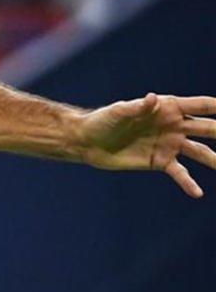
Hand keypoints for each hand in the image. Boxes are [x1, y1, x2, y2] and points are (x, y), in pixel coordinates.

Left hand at [80, 93, 215, 197]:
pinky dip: (189, 183)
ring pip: (201, 152)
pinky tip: (198, 193)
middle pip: (208, 129)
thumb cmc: (102, 120)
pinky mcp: (161, 162)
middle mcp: (175, 125)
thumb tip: (152, 98)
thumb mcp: (118, 112)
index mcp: (168, 108)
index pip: (201, 105)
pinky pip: (181, 173)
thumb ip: (137, 107)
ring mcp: (170, 144)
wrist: (88, 142)